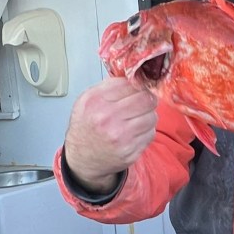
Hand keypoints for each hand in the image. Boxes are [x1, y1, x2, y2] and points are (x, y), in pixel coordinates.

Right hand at [64, 77, 157, 192]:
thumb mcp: (87, 100)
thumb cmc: (85, 127)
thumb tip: (135, 76)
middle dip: (147, 99)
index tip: (138, 89)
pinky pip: (151, 134)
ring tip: (136, 119)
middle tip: (143, 103)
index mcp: (96, 101)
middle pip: (147, 99)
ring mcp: (121, 136)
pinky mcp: (131, 151)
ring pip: (152, 117)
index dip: (138, 85)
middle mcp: (108, 118)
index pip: (132, 84)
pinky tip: (134, 133)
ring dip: (148, 116)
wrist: (81, 158)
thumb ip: (110, 86)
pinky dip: (146, 132)